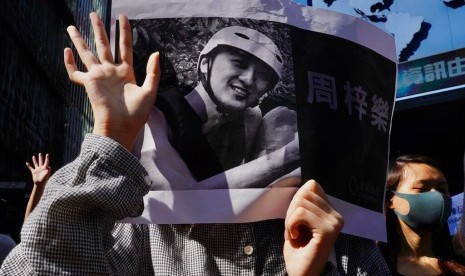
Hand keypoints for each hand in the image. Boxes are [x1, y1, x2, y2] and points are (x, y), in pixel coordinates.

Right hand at [26, 153, 50, 185]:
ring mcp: (37, 170)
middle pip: (41, 161)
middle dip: (40, 157)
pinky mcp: (34, 172)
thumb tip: (48, 166)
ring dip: (34, 160)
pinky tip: (27, 163)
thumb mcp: (47, 174)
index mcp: (45, 168)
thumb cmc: (44, 179)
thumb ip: (48, 170)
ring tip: (33, 156)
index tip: (47, 154)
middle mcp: (41, 168)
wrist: (40, 184)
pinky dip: (28, 165)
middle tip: (40, 153)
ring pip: (35, 163)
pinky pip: (31, 168)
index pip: (46, 162)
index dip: (47, 158)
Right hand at [64, 12, 159, 149]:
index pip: (125, 47)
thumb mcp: (150, 91)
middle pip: (104, 45)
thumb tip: (156, 52)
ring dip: (80, 40)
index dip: (124, 32)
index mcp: (126, 72)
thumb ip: (154, 72)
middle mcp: (111, 72)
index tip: (123, 17)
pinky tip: (66, 51)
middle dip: (99, 30)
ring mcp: (99, 77)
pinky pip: (75, 72)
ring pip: (87, 53)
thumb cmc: (136, 114)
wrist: (121, 128)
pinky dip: (69, 63)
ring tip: (72, 25)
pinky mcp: (89, 84)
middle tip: (94, 15)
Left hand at [284, 180, 343, 275]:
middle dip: (292, 210)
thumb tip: (309, 182)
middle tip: (294, 229)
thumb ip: (303, 202)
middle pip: (305, 193)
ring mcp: (334, 222)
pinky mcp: (328, 230)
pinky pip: (300, 214)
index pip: (312, 186)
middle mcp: (337, 216)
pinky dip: (290, 225)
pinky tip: (296, 237)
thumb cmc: (298, 250)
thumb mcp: (297, 220)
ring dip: (290, 220)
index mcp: (331, 212)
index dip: (297, 200)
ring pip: (301, 203)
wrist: (301, 273)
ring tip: (296, 234)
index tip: (297, 221)